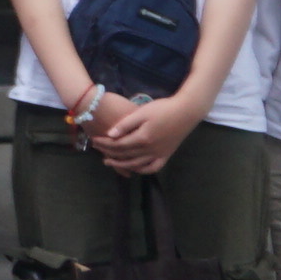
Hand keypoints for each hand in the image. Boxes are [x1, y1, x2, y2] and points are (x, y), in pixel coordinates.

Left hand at [92, 86, 206, 176]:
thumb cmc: (163, 109)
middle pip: (125, 155)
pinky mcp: (167, 155)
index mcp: (143, 138)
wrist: (186, 112)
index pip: (118, 145)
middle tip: (97, 150)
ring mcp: (160, 154)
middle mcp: (150, 150)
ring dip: (121, 165)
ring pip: (137, 165)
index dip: (105, 144)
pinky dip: (142, 170)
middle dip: (109, 153)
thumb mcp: (142, 113)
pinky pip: (153, 168)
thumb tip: (110, 135)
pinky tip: (134, 168)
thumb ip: (126, 124)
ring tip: (109, 162)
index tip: (94, 140)